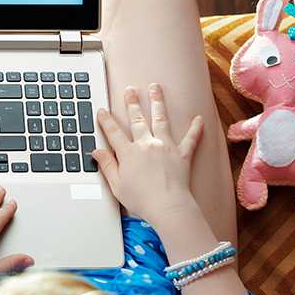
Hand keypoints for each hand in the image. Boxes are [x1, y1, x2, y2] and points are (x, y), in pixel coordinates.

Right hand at [91, 84, 203, 224]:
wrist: (167, 206)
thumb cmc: (141, 199)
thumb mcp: (116, 185)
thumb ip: (107, 165)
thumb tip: (96, 151)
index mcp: (128, 153)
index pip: (113, 132)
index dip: (106, 120)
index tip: (102, 110)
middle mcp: (146, 144)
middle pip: (137, 119)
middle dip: (132, 103)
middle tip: (130, 90)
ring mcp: (165, 147)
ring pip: (160, 120)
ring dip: (157, 103)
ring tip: (155, 88)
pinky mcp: (182, 155)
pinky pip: (190, 139)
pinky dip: (195, 129)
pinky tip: (198, 118)